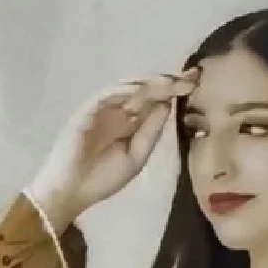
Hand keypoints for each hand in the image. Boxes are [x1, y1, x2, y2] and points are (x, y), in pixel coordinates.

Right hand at [27, 70, 199, 225]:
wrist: (72, 191)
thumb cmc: (102, 179)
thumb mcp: (136, 157)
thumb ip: (151, 131)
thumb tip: (168, 104)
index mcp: (131, 121)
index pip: (155, 100)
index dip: (174, 91)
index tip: (195, 84)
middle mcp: (119, 109)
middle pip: (146, 88)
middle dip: (168, 81)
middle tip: (191, 76)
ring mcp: (104, 106)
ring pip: (131, 86)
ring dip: (152, 82)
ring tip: (173, 82)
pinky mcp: (89, 108)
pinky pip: (110, 93)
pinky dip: (128, 89)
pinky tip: (147, 89)